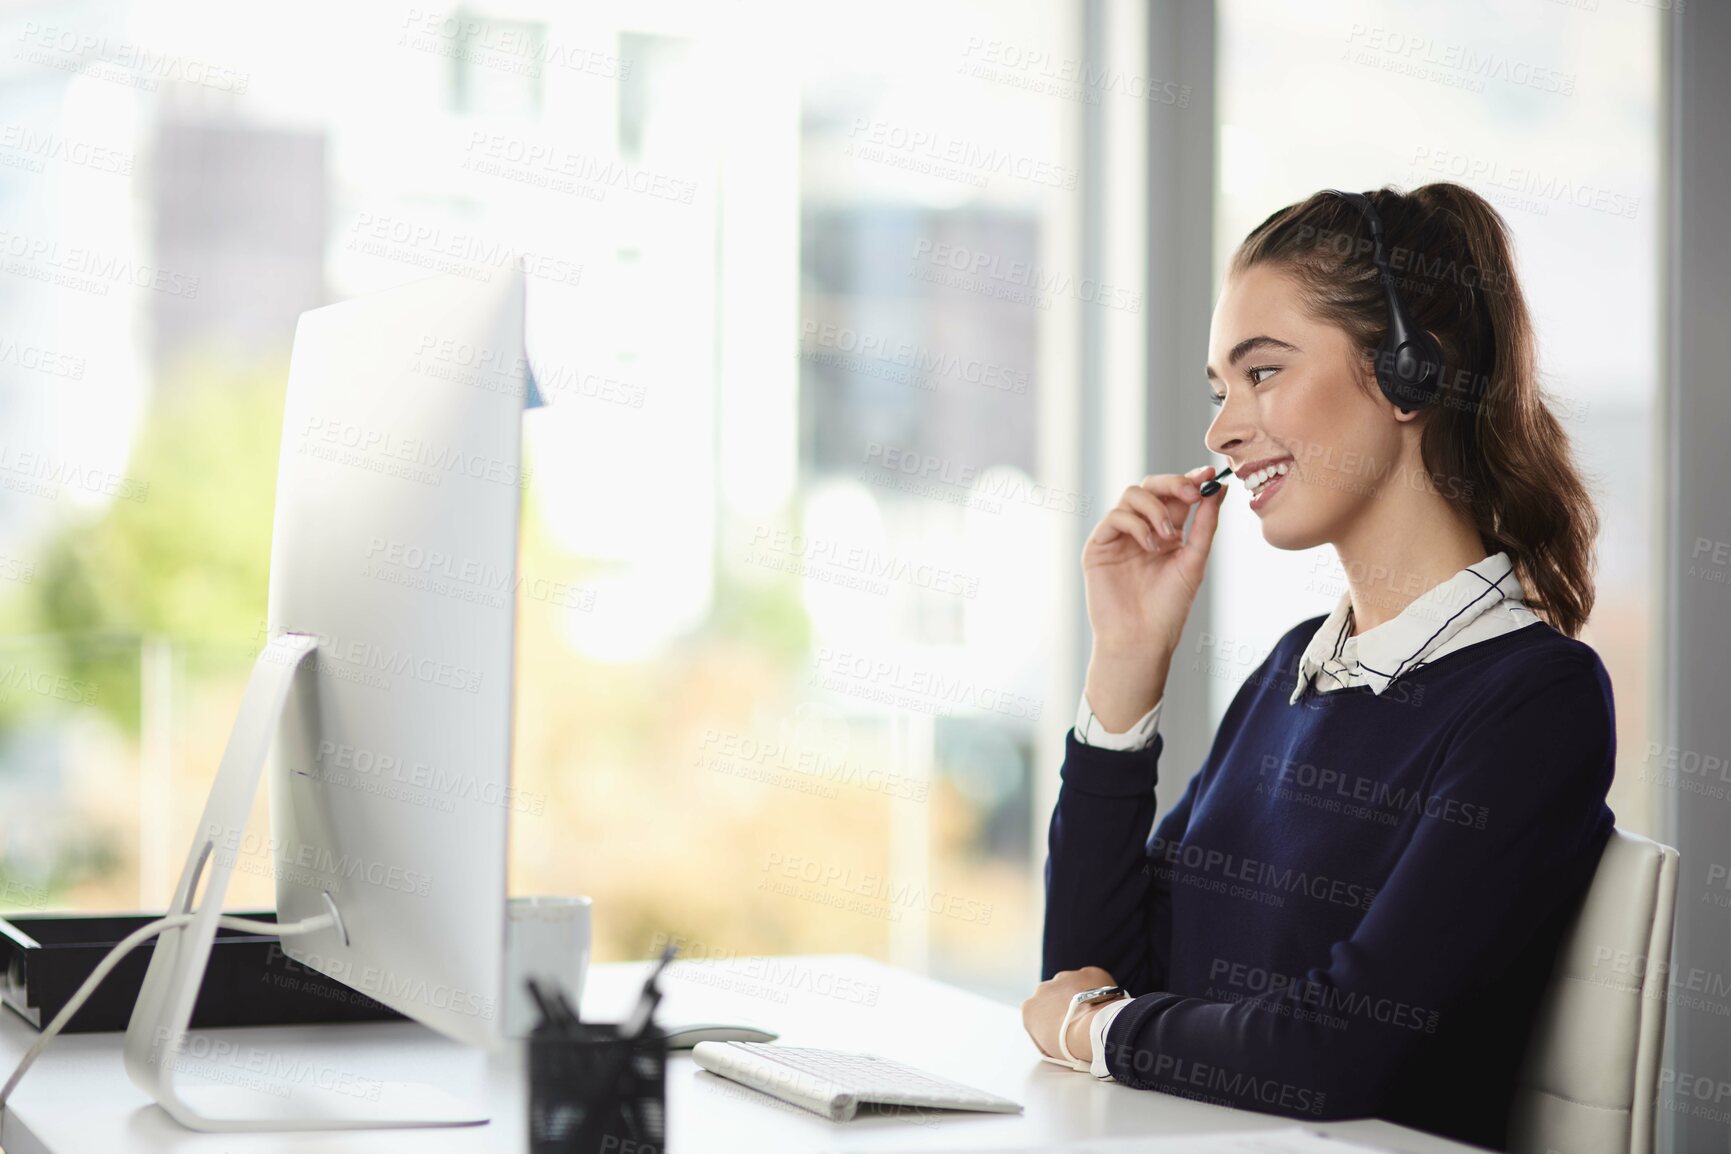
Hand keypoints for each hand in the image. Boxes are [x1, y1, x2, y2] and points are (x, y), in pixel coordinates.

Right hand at [1021, 966, 1115, 1065]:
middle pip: (1052, 995)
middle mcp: (1044, 988)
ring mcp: (1065, 977)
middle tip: (1078, 1019)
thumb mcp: (1048, 1047)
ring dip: (1078, 994)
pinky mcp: (1087, 973)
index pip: (1037, 1013)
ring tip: (1092, 1012)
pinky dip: (1097, 988)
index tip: (1061, 1028)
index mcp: (1030, 1007)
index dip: (1050, 1020)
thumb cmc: (1072, 1045)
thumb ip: (1046, 1033)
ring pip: (1071, 985)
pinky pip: (1091, 980)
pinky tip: (1104, 1002)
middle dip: (1062, 1004)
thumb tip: (1056, 1035)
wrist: (1094, 1031)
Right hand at [1082, 465, 1225, 659]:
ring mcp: (1119, 536)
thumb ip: (1205, 525)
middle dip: (1174, 483)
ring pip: (1132, 495)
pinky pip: (1115, 517)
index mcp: (1166, 532)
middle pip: (1151, 486)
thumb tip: (1221, 490)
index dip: (1191, 480)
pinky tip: (1150, 546)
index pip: (1176, 495)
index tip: (1210, 475)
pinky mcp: (1099, 546)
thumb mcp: (1194, 561)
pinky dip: (1136, 524)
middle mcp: (1142, 529)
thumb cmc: (1169, 608)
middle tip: (1192, 493)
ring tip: (1168, 536)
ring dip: (1155, 508)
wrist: (1141, 638)